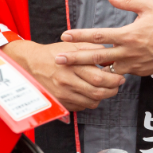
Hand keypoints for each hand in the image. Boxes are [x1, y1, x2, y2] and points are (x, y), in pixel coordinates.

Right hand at [4, 39, 124, 111]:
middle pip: (97, 92)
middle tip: (117, 85)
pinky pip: (81, 107)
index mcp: (72, 66)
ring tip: (106, 89)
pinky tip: (91, 93)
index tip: (120, 77)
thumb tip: (109, 54)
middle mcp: (67, 82)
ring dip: (102, 97)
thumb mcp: (73, 45)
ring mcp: (63, 94)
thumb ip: (92, 48)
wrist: (32, 63)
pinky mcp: (60, 102)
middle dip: (112, 90)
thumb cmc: (54, 53)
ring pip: (91, 102)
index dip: (113, 80)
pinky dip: (90, 102)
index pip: (99, 78)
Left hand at [56, 0, 152, 74]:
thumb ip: (127, 1)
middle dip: (75, 59)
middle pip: (96, 58)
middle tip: (58, 60)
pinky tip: (100, 69)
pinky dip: (110, 70)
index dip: (80, 36)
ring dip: (90, 69)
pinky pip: (121, 72)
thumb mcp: (149, 6)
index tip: (65, 36)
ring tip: (74, 68)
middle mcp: (129, 52)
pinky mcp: (140, 72)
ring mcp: (134, 65)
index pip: (98, 37)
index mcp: (128, 35)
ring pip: (107, 69)